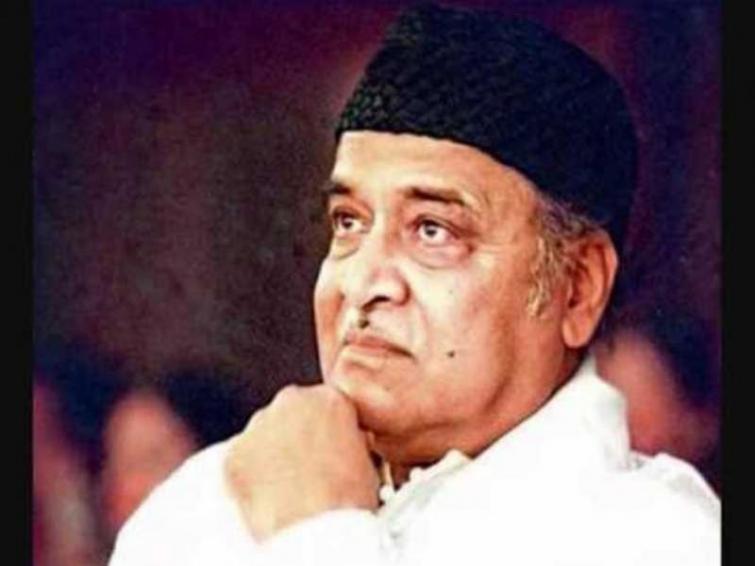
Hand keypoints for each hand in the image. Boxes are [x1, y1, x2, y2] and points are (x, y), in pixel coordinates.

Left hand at [224, 384, 379, 540]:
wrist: (317, 528)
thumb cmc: (346, 500)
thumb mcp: (366, 459)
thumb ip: (347, 440)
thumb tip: (339, 449)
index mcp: (329, 399)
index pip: (325, 405)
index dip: (327, 430)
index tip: (327, 448)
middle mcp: (291, 402)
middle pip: (291, 414)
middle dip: (296, 437)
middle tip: (306, 469)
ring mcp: (259, 426)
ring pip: (264, 435)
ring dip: (272, 455)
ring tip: (288, 487)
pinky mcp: (234, 453)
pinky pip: (241, 460)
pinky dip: (251, 476)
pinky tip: (269, 495)